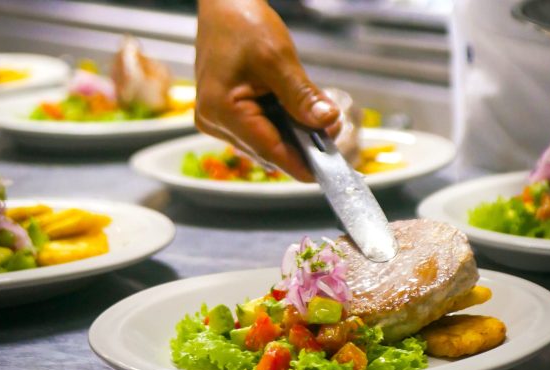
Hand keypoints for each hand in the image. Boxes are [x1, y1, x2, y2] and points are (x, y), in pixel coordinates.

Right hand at [195, 0, 339, 180]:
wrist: (225, 6)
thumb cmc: (242, 25)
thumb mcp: (278, 59)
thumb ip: (302, 95)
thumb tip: (326, 122)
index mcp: (221, 111)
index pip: (269, 150)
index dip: (300, 164)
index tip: (327, 173)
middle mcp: (215, 122)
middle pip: (268, 149)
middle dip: (303, 144)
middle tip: (334, 128)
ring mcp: (218, 121)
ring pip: (266, 142)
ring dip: (295, 135)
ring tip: (321, 116)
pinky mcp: (226, 115)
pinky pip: (261, 131)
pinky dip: (284, 125)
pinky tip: (300, 112)